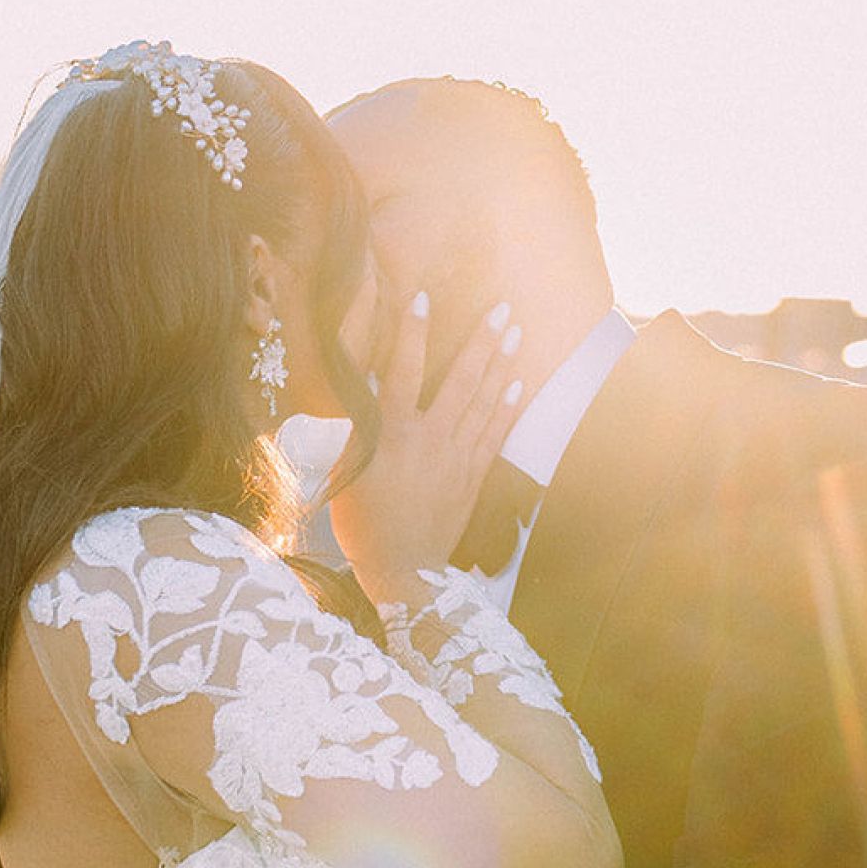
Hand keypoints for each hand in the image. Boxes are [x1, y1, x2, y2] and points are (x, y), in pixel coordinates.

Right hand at [330, 291, 522, 598]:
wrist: (401, 570)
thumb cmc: (363, 523)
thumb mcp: (348, 471)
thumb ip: (361, 430)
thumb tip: (367, 391)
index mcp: (391, 435)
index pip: (401, 371)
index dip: (411, 332)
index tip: (422, 297)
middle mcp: (429, 439)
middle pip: (460, 379)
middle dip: (482, 340)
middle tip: (502, 308)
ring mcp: (456, 457)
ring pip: (483, 401)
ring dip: (501, 365)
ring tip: (516, 333)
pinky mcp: (473, 477)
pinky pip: (494, 434)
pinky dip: (507, 408)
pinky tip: (518, 384)